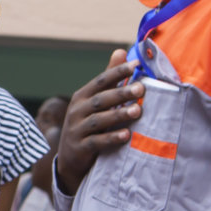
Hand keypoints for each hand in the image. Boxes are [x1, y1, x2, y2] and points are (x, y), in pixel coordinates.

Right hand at [56, 49, 144, 195]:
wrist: (69, 159)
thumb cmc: (88, 124)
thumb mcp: (95, 101)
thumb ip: (109, 79)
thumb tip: (121, 51)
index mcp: (82, 96)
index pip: (101, 81)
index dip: (117, 72)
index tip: (136, 64)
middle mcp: (76, 111)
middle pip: (100, 99)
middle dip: (121, 93)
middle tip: (141, 88)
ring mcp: (76, 129)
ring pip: (98, 120)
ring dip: (118, 115)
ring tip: (137, 111)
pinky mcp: (79, 148)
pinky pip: (96, 142)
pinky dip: (111, 138)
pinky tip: (126, 135)